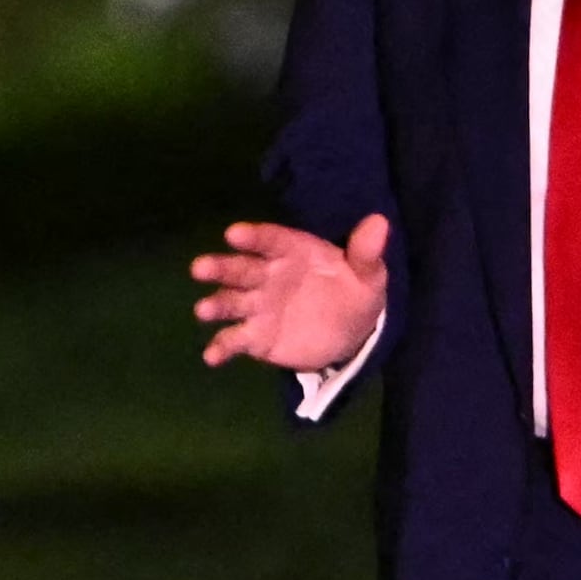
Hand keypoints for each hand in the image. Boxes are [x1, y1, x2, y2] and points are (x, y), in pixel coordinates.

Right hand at [192, 213, 390, 372]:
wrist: (351, 330)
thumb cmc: (354, 291)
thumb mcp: (368, 275)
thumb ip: (366, 253)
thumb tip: (381, 222)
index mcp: (293, 252)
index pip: (271, 240)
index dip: (253, 236)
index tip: (234, 234)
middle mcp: (268, 275)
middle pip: (241, 269)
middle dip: (220, 268)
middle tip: (200, 268)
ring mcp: (258, 306)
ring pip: (232, 302)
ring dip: (216, 306)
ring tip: (203, 310)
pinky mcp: (255, 336)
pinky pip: (235, 340)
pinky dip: (221, 347)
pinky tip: (212, 356)